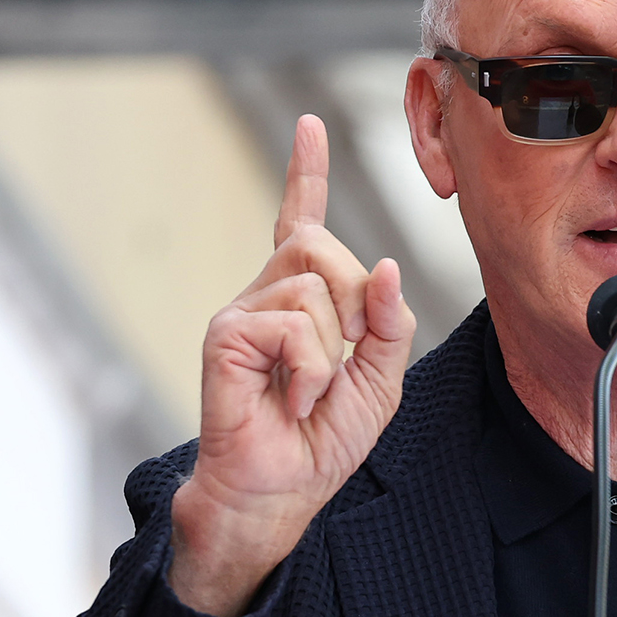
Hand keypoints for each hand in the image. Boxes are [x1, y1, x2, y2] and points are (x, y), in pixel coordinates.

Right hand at [167, 115, 415, 615]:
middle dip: (357, 303)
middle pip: (325, 248)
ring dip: (332, 351)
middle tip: (346, 358)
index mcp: (301, 298)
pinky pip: (291, 324)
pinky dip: (309, 370)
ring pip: (314, 287)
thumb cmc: (321, 440)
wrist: (280, 490)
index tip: (311, 125)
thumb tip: (389, 267)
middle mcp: (266, 293)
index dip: (307, 172)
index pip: (302, 220)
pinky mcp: (225, 335)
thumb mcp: (379, 380)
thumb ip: (390, 324)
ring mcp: (242, 310)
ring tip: (310, 391)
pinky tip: (291, 399)